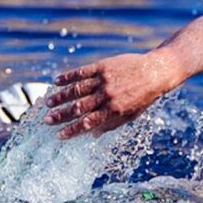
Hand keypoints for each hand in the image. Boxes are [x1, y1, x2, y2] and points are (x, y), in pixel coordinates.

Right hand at [45, 52, 175, 138]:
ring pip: (76, 90)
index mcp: (113, 110)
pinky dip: (67, 77)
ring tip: (47, 103)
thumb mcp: (131, 115)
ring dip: (60, 97)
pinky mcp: (102, 66)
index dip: (72, 130)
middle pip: (78, 108)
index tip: (59, 136)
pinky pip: (81, 72)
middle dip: (61, 116)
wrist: (156, 71)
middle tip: (47, 121)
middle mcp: (107, 96)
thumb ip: (111, 124)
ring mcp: (103, 80)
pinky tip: (56, 81)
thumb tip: (93, 135)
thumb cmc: (144, 97)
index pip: (87, 123)